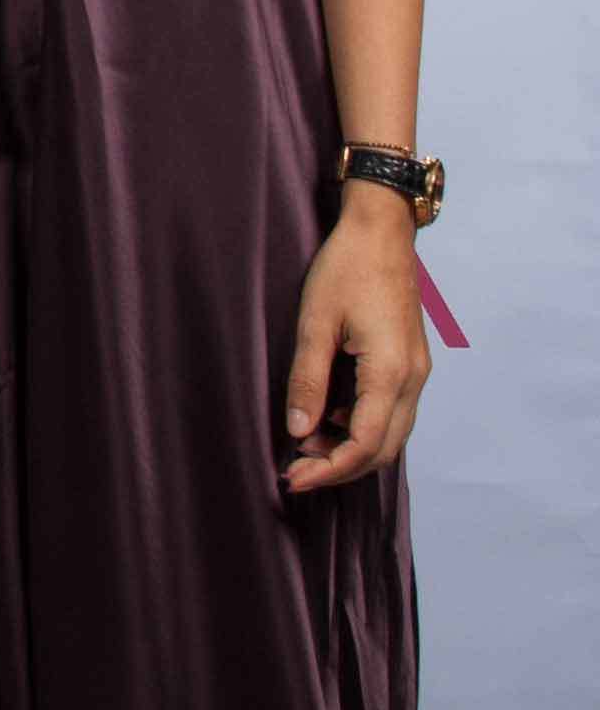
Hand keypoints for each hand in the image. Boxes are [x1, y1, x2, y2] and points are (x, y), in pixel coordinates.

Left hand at [283, 190, 431, 492]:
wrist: (381, 230)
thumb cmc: (346, 267)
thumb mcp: (315, 323)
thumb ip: (308, 381)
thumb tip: (299, 431)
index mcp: (391, 371)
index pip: (365, 444)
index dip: (329, 470)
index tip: (293, 479)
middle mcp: (413, 378)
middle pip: (384, 450)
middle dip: (340, 469)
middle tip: (295, 472)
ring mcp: (417, 371)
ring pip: (391, 435)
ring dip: (352, 450)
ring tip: (305, 446)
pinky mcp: (410, 364)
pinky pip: (392, 413)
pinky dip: (362, 429)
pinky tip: (329, 420)